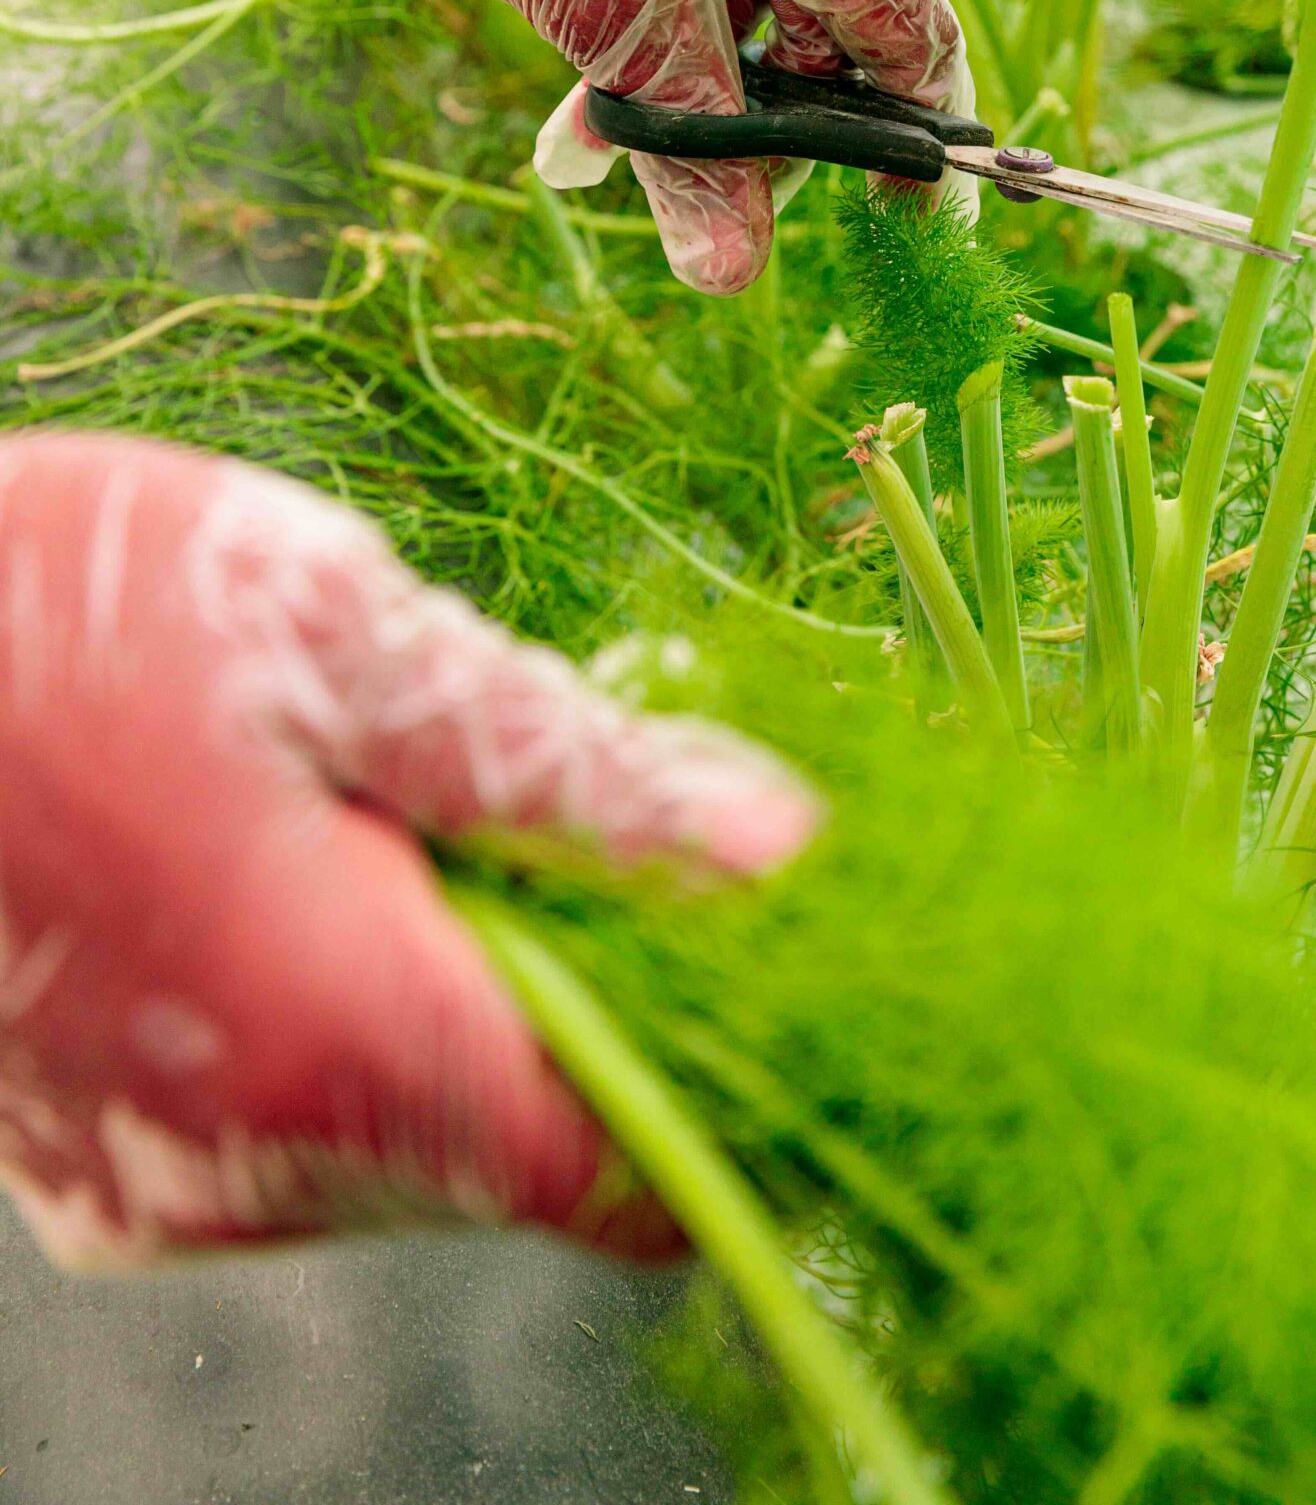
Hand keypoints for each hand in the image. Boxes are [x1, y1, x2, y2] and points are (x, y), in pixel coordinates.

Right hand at [0, 431, 816, 1269]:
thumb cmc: (59, 612)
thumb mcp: (350, 632)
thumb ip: (569, 767)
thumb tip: (770, 853)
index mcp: (342, 1037)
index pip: (627, 1170)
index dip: (723, 1055)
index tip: (747, 922)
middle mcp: (253, 1162)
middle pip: (528, 1140)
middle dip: (584, 969)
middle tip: (528, 779)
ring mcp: (165, 1178)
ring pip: (417, 1125)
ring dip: (461, 973)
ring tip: (376, 790)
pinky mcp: (105, 1159)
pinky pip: (303, 1118)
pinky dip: (351, 1001)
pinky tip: (291, 853)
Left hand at [176, 0, 972, 294]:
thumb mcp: (616, 25)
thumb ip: (695, 154)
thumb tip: (731, 276)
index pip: (907, 27)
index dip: (904, 140)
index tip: (902, 223)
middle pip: (826, 6)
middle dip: (756, 113)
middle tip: (691, 196)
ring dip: (690, 64)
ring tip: (590, 143)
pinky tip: (589, 68)